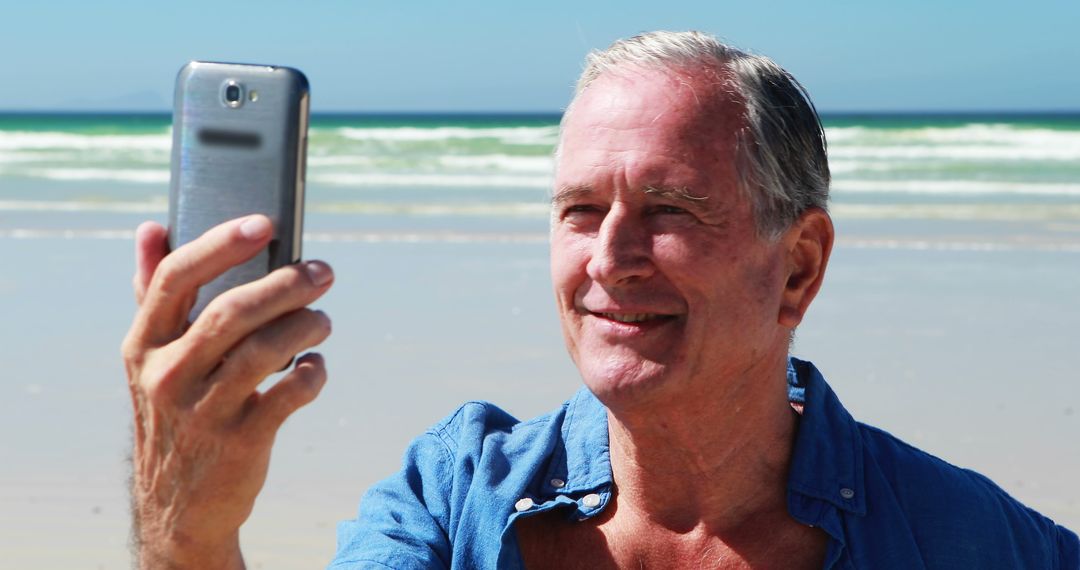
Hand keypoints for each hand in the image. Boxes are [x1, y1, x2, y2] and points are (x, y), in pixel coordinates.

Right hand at [121, 215, 332, 568]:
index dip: (221, 244)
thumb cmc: (175, 410)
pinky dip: (312, 375)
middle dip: (286, 284)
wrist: (179, 505)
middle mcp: (167, 375)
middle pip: (231, 312)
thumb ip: (152, 292)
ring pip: (264, 351)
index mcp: (143, 344)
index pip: (176, 278)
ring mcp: (203, 412)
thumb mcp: (151, 357)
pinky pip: (288, 397)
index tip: (265, 222)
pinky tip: (316, 368)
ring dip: (306, 326)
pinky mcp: (240, 443)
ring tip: (323, 320)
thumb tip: (150, 227)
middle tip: (323, 273)